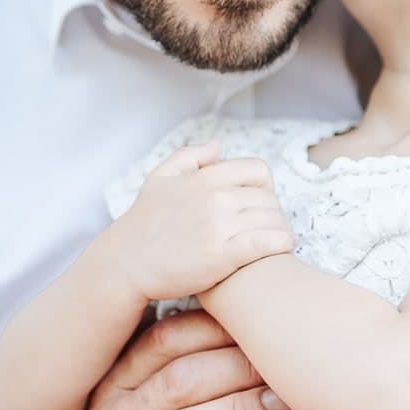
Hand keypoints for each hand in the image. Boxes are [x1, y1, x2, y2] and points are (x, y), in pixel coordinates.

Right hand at [109, 144, 294, 301]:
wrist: (126, 263)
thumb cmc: (144, 223)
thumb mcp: (160, 178)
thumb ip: (190, 156)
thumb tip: (219, 146)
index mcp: (204, 177)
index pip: (258, 170)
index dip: (265, 186)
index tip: (261, 202)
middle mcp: (215, 198)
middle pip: (268, 197)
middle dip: (274, 211)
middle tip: (270, 225)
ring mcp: (219, 226)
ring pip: (273, 219)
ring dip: (281, 228)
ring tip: (278, 237)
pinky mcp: (223, 256)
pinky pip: (267, 242)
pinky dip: (282, 242)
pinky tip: (284, 247)